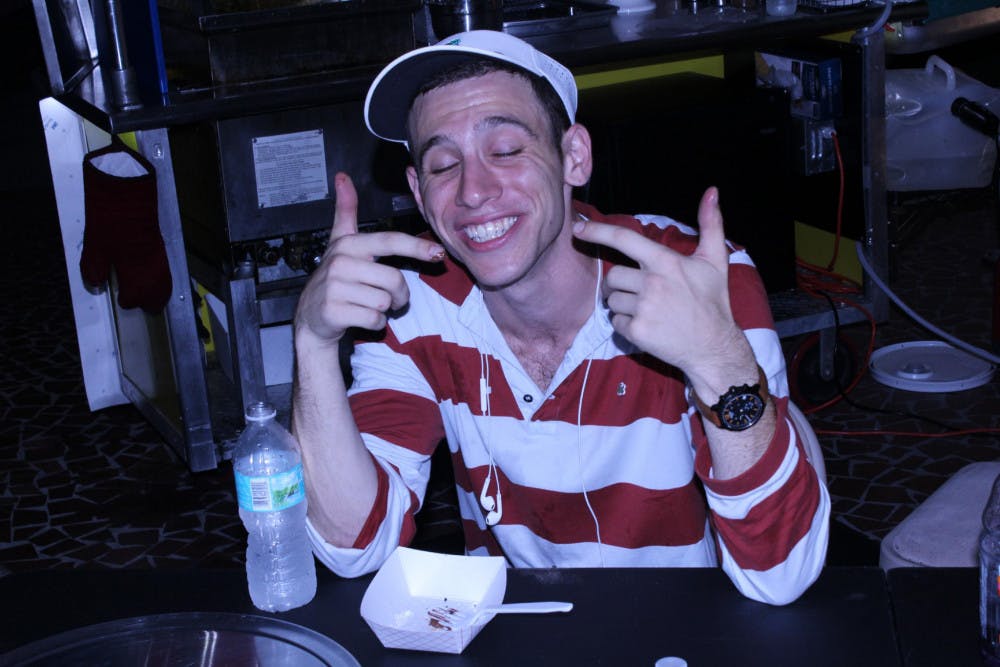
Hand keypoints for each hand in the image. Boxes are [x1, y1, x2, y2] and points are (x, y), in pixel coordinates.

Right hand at [294, 173, 444, 347]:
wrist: (310, 317)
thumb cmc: (334, 278)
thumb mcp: (339, 242)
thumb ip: (345, 211)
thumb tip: (343, 177)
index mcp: (349, 244)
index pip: (390, 241)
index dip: (417, 247)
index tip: (438, 253)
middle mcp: (340, 262)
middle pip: (394, 279)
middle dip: (400, 295)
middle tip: (391, 299)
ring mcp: (335, 287)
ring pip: (385, 301)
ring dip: (386, 310)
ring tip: (371, 306)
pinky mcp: (334, 312)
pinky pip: (375, 319)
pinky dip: (376, 323)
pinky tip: (361, 318)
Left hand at [571, 187, 744, 375]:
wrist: (714, 346)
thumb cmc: (712, 301)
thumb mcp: (715, 261)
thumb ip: (711, 224)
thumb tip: (712, 191)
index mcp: (666, 262)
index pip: (624, 239)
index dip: (597, 231)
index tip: (577, 227)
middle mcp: (652, 283)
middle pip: (612, 276)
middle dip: (619, 284)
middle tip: (638, 292)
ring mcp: (644, 308)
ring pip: (612, 301)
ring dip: (623, 305)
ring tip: (647, 310)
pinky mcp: (637, 332)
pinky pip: (615, 322)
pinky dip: (626, 325)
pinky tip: (647, 326)